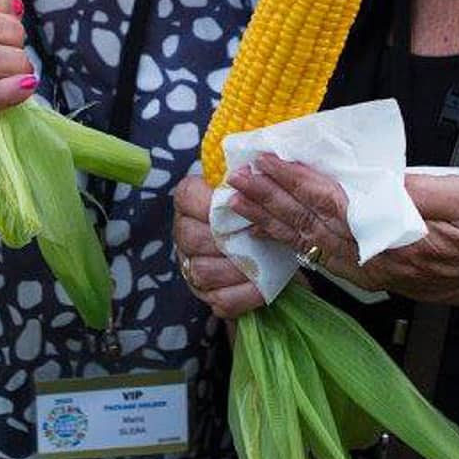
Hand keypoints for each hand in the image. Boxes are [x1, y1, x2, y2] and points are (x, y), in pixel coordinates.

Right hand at [172, 174, 265, 320]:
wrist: (274, 243)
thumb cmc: (261, 209)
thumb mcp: (256, 187)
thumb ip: (252, 176)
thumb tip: (261, 158)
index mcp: (189, 200)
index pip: (187, 197)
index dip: (211, 203)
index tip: (237, 203)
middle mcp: (184, 233)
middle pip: (193, 238)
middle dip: (227, 240)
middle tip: (255, 236)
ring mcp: (192, 266)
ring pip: (203, 271)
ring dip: (236, 269)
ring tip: (262, 263)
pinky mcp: (207, 293)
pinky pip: (220, 300)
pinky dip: (244, 295)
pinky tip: (262, 287)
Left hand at [225, 155, 458, 314]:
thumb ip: (418, 190)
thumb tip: (375, 179)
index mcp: (395, 238)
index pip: (333, 205)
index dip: (296, 182)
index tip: (267, 162)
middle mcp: (375, 262)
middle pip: (312, 226)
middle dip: (272, 200)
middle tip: (237, 179)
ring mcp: (371, 274)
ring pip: (311, 246)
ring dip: (274, 222)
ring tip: (240, 204)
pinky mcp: (372, 278)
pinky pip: (323, 261)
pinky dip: (293, 243)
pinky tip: (273, 232)